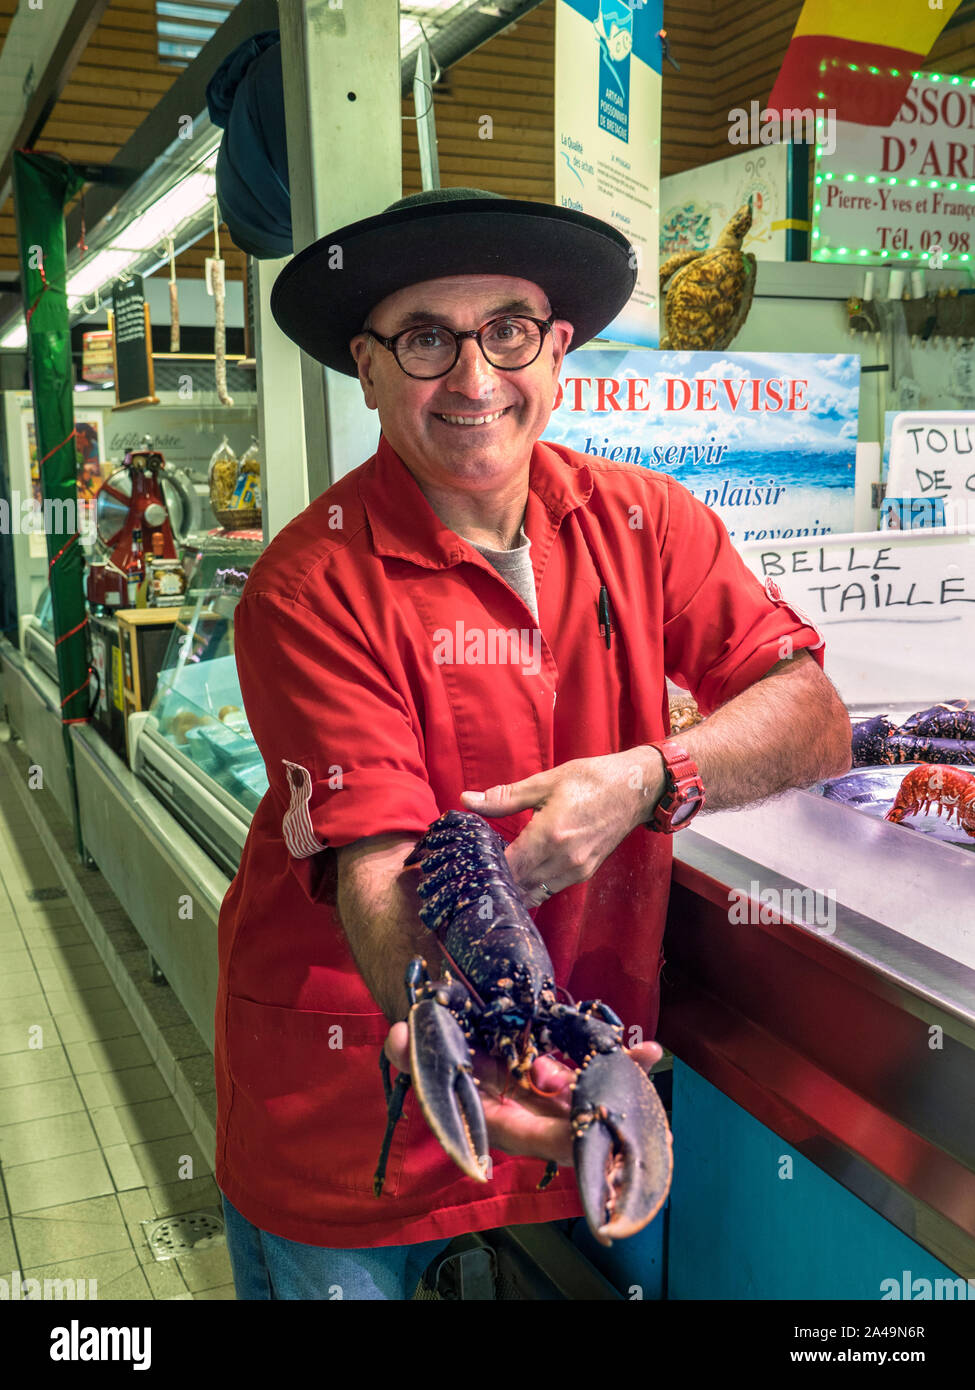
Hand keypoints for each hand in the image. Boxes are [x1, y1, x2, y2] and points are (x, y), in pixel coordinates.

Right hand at [384, 1023, 661, 1167]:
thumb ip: (408, 1048)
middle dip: (606, 1127)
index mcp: (490, 1116)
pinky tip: (647, 1049)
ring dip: (621, 1089)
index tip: (588, 1140)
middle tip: (639, 1121)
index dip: (556, 1140)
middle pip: (569, 1128)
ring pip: (587, 1101)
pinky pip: (590, 1072)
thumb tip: (398, 1037)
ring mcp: (543, 1093)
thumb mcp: (419, 1046)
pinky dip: (617, 1062)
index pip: (525, 1136)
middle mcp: (522, 1112)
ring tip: (646, 1062)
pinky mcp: (556, 1072)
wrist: (441, 1020)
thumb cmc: (431, 1042)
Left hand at [461, 750, 664, 905]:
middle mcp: (563, 859)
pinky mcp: (584, 873)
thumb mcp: (544, 783)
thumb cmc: (591, 780)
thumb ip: (504, 797)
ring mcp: (576, 870)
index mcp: (550, 835)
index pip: (508, 867)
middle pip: (518, 885)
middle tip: (475, 872)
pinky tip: (521, 873)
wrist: (635, 789)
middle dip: (496, 880)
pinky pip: (550, 889)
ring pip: (534, 893)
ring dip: (514, 887)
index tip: (469, 862)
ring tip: (495, 874)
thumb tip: (468, 800)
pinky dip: (532, 886)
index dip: (485, 868)